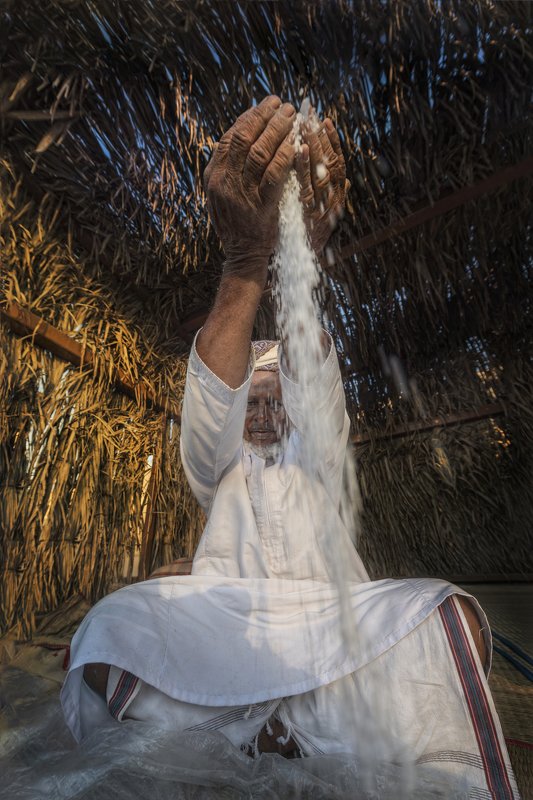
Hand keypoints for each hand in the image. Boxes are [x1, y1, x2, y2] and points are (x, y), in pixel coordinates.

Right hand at [203, 95, 295, 275]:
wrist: (243, 256)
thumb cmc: (238, 224)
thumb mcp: (223, 195)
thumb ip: (228, 169)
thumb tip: (241, 136)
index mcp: (214, 176)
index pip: (228, 138)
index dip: (248, 118)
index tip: (264, 106)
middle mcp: (225, 182)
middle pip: (244, 138)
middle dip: (264, 117)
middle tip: (283, 104)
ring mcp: (242, 194)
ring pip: (260, 151)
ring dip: (278, 130)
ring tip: (293, 116)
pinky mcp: (262, 206)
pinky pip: (275, 173)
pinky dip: (287, 154)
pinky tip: (297, 143)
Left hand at [295, 115, 348, 255]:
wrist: (300, 265)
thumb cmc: (309, 238)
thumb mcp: (322, 216)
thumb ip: (331, 197)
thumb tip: (343, 180)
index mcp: (336, 197)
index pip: (337, 162)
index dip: (332, 141)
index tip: (324, 120)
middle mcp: (333, 200)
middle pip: (330, 161)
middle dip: (320, 136)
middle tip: (311, 113)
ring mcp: (322, 206)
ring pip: (321, 169)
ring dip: (314, 145)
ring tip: (306, 123)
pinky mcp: (309, 213)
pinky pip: (306, 185)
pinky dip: (303, 166)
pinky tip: (298, 148)